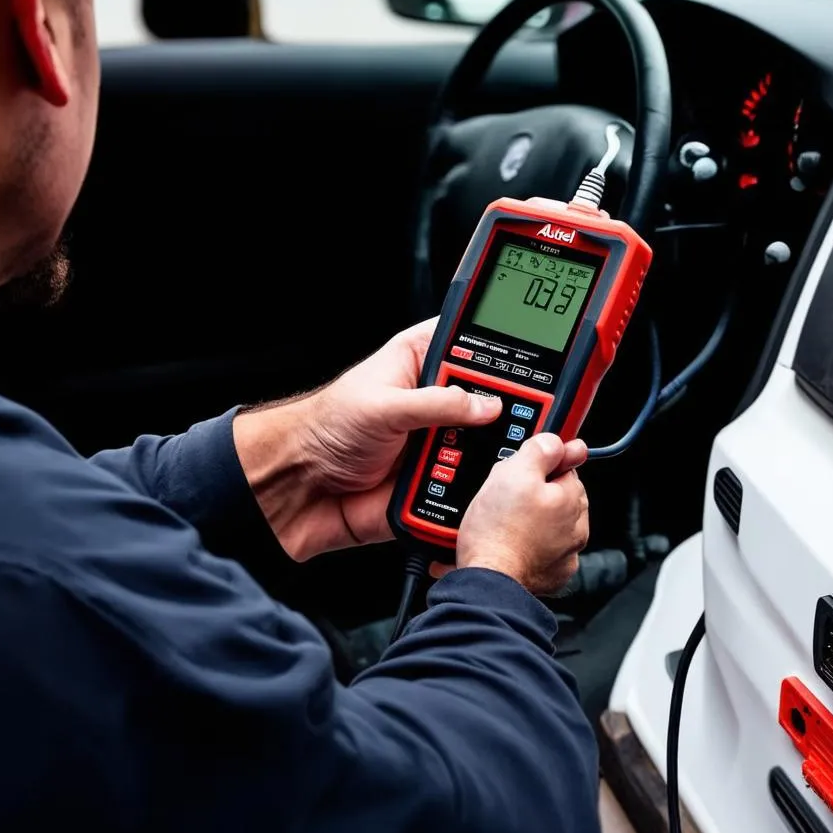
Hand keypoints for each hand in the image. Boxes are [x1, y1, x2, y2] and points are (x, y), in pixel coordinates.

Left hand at [233, 320, 502, 561]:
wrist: (299, 490)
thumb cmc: (324, 431)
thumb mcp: (382, 407)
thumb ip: (438, 403)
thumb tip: (487, 404)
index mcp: (420, 362)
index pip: (472, 343)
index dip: (500, 347)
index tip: (532, 354)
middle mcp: (435, 400)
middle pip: (492, 397)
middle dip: (507, 409)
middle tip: (519, 417)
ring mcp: (440, 440)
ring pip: (489, 444)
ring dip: (492, 453)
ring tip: (490, 458)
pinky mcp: (439, 480)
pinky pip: (472, 485)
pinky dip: (478, 489)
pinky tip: (477, 488)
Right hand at [457, 434, 589, 594]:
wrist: (487, 582)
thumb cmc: (498, 531)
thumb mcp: (514, 472)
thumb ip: (540, 451)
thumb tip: (558, 442)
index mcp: (571, 499)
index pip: (565, 467)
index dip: (541, 464)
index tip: (524, 467)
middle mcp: (575, 529)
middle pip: (557, 497)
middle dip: (535, 493)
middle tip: (506, 495)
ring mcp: (563, 555)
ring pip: (548, 526)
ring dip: (531, 521)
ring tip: (502, 522)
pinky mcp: (548, 576)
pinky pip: (540, 552)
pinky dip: (527, 547)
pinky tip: (507, 543)